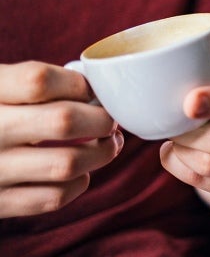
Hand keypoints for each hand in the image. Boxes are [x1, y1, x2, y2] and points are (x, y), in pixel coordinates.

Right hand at [0, 61, 121, 217]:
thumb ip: (29, 81)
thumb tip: (91, 86)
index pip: (38, 81)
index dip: (77, 84)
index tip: (91, 89)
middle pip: (62, 121)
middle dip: (101, 119)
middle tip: (110, 119)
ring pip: (66, 164)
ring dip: (101, 154)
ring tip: (108, 143)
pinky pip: (50, 198)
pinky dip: (77, 184)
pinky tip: (80, 172)